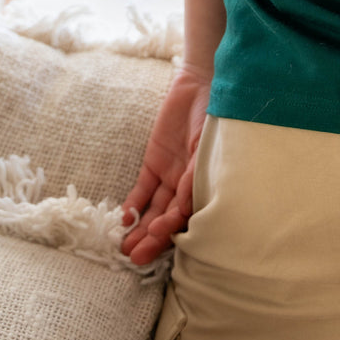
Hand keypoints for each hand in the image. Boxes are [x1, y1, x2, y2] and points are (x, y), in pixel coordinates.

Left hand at [121, 63, 211, 265]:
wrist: (202, 81)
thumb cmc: (216, 112)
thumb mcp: (209, 143)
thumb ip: (195, 174)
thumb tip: (183, 207)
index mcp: (207, 181)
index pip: (188, 214)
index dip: (173, 227)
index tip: (158, 234)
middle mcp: (188, 184)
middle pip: (168, 218)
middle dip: (153, 239)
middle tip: (135, 258)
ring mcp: (171, 174)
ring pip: (153, 209)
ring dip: (140, 228)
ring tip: (125, 248)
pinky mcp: (154, 163)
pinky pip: (143, 190)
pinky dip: (133, 205)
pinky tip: (123, 219)